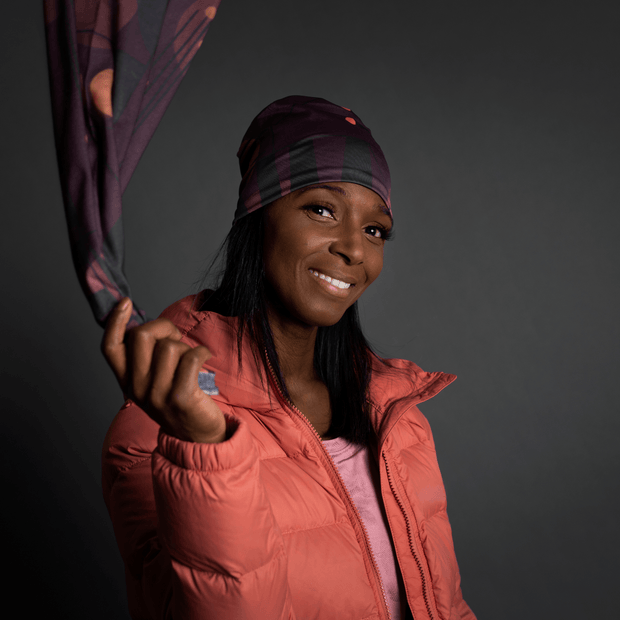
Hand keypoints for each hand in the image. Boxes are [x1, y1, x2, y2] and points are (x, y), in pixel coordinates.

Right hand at [101, 298, 225, 442]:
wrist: (196, 437)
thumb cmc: (178, 400)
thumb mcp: (153, 381)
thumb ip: (147, 358)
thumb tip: (151, 326)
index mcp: (127, 382)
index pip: (110, 348)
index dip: (114, 322)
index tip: (125, 302)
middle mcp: (137, 388)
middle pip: (141, 336)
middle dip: (163, 327)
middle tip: (176, 338)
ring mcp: (157, 395)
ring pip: (169, 346)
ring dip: (185, 345)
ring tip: (191, 359)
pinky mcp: (180, 397)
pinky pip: (191, 357)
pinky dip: (202, 352)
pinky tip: (206, 358)